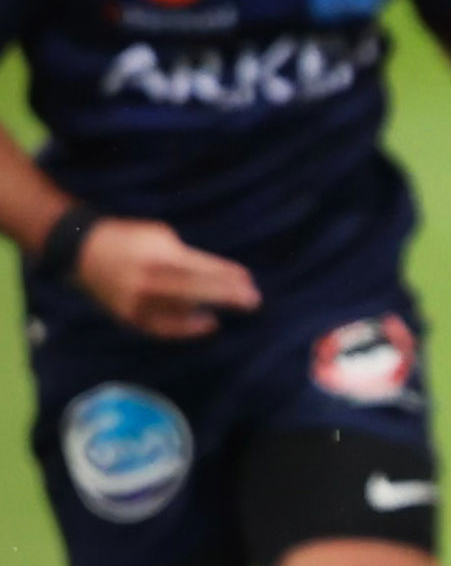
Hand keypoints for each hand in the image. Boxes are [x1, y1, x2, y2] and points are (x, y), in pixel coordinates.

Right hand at [77, 218, 259, 338]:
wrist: (81, 251)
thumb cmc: (130, 240)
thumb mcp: (160, 236)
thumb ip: (189, 256)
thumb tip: (228, 277)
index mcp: (156, 256)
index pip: (199, 268)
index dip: (226, 275)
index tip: (249, 279)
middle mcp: (147, 280)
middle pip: (195, 291)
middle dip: (227, 296)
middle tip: (254, 300)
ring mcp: (137, 302)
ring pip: (182, 311)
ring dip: (210, 309)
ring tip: (235, 305)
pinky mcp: (130, 317)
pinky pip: (164, 328)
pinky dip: (188, 328)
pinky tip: (209, 323)